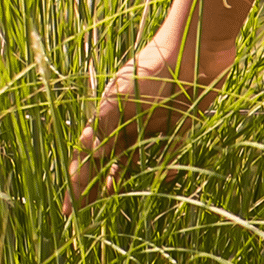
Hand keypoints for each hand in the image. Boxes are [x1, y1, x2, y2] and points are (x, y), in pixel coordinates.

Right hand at [63, 25, 236, 212]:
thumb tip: (86, 150)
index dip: (77, 182)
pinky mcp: (182, 125)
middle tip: (87, 216)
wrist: (195, 47)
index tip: (68, 210)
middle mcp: (129, 121)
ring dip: (125, 181)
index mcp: (110, 114)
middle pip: (108, 161)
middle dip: (96, 188)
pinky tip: (163, 181)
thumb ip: (105, 121)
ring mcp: (154, 124)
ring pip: (135, 160)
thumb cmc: (154, 67)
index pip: (87, 155)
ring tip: (116, 205)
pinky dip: (166, 168)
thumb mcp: (124, 93)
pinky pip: (170, 153)